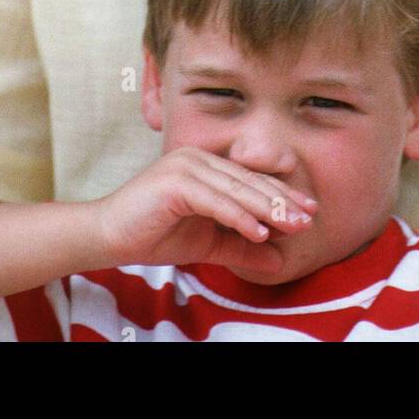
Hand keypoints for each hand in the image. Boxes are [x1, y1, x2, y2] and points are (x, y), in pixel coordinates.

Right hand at [93, 147, 318, 275]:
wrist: (108, 237)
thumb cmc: (154, 235)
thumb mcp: (207, 244)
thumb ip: (241, 248)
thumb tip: (278, 261)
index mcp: (206, 165)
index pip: (251, 180)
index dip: (281, 195)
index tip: (309, 212)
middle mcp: (199, 158)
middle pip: (249, 181)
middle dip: (282, 201)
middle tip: (309, 218)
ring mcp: (186, 166)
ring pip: (236, 189)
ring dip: (267, 208)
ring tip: (292, 226)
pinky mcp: (175, 182)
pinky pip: (215, 201)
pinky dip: (239, 216)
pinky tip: (258, 231)